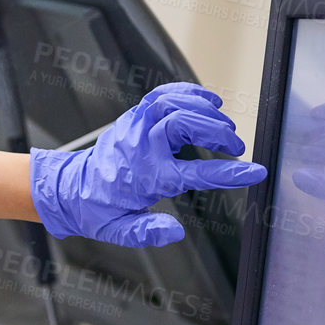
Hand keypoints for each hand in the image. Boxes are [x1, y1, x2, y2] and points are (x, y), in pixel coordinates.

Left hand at [29, 82, 266, 246]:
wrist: (70, 188)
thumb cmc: (96, 209)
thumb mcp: (118, 230)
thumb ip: (146, 232)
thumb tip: (174, 233)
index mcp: (145, 177)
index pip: (194, 172)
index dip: (228, 173)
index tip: (254, 171)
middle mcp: (140, 147)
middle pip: (182, 124)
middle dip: (216, 132)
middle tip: (236, 145)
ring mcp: (134, 128)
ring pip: (171, 103)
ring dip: (203, 109)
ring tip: (225, 124)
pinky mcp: (132, 118)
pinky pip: (160, 95)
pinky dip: (185, 92)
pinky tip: (206, 99)